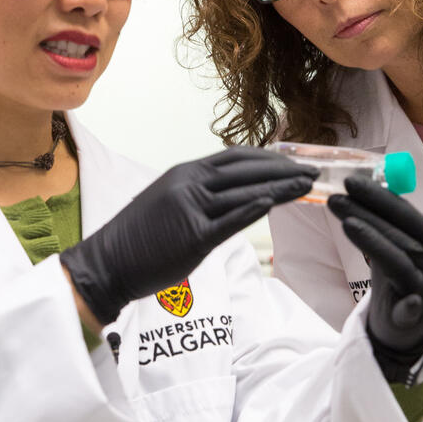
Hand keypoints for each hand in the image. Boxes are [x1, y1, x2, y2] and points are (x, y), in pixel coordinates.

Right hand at [60, 147, 316, 326]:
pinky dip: (255, 209)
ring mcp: (190, 208)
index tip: (294, 162)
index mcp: (184, 173)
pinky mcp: (193, 237)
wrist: (108, 264)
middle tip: (314, 172)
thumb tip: (234, 197)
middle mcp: (189, 184)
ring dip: (280, 188)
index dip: (269, 159)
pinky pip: (230, 220)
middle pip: (246, 170)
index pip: (236, 158)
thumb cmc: (139, 240)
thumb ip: (200, 195)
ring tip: (308, 186)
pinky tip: (277, 202)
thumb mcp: (169, 203)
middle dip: (284, 170)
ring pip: (245, 193)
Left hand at [326, 172, 422, 382]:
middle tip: (336, 197)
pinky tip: (406, 303)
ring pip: (399, 261)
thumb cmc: (398, 282)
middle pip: (399, 234)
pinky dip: (409, 306)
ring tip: (347, 223)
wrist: (407, 328)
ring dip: (373, 241)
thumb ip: (383, 225)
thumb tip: (359, 189)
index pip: (405, 214)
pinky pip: (412, 308)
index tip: (351, 182)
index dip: (379, 197)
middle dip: (366, 213)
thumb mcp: (392, 249)